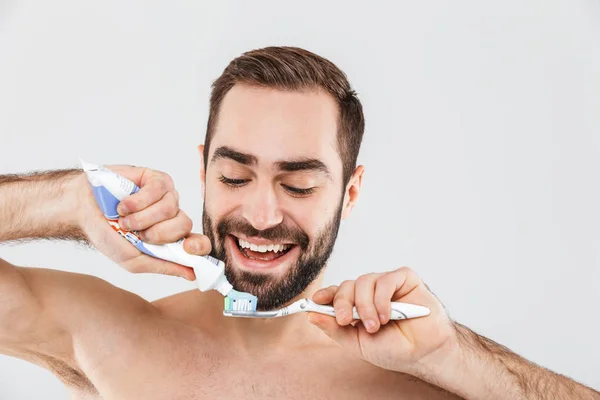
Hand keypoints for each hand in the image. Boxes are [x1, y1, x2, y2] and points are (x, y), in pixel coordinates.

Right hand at [77, 165, 209, 279]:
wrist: (83, 209)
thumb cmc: (108, 234)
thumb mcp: (134, 260)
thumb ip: (163, 265)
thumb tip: (192, 274)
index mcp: (171, 238)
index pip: (198, 243)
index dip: (198, 246)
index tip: (187, 249)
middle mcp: (173, 217)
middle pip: (184, 224)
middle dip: (157, 233)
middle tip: (136, 234)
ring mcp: (166, 197)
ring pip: (170, 208)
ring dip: (142, 218)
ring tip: (124, 219)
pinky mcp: (157, 179)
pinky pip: (158, 190)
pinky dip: (137, 201)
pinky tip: (123, 205)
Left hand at [307, 267, 457, 374]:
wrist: (424, 353)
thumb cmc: (395, 349)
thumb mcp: (358, 343)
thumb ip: (336, 329)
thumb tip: (312, 316)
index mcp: (357, 305)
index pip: (337, 293)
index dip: (325, 295)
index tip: (315, 301)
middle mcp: (370, 292)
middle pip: (348, 285)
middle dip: (343, 302)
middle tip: (347, 320)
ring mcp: (387, 284)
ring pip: (365, 281)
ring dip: (366, 305)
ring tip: (375, 325)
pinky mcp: (404, 279)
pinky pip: (386, 280)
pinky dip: (382, 299)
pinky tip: (388, 315)